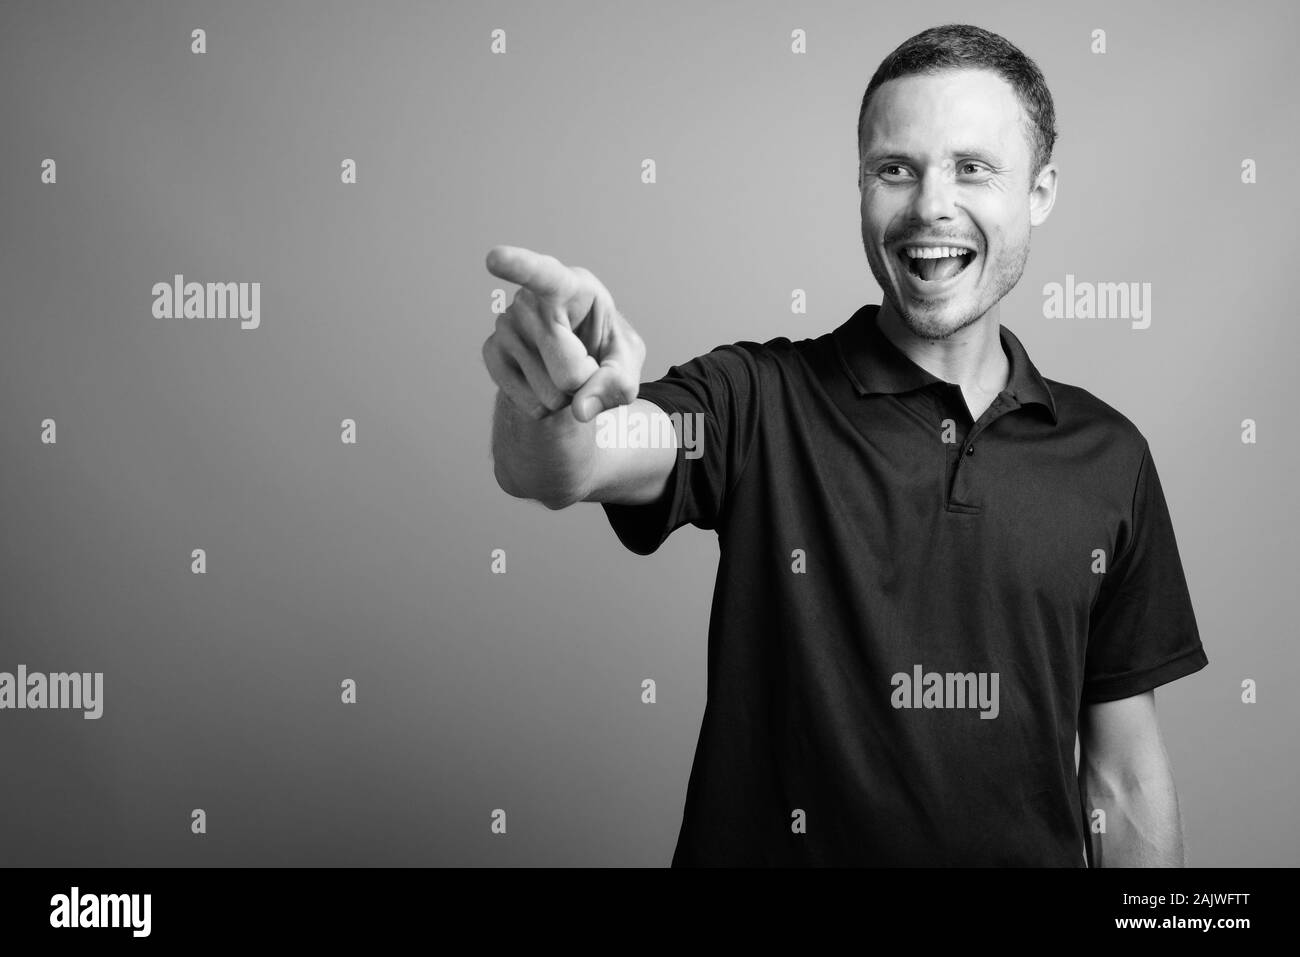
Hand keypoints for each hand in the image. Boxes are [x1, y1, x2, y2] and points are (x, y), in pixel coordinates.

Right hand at [483, 245, 645, 421]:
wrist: (573, 363)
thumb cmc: (604, 349)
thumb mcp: (626, 363)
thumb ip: (617, 383)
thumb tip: (580, 409)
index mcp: (570, 285)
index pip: (543, 275)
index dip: (519, 266)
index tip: (494, 258)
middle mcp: (530, 301)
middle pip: (569, 372)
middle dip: (586, 383)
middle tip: (585, 363)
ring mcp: (506, 325)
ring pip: (550, 394)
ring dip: (566, 396)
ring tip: (563, 369)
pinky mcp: (490, 352)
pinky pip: (529, 404)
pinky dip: (546, 406)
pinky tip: (544, 381)